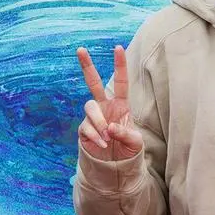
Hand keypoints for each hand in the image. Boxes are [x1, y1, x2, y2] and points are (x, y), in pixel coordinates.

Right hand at [76, 45, 143, 161]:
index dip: (119, 65)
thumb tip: (109, 127)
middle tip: (80, 49)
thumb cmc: (129, 150)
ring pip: (89, 107)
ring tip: (108, 137)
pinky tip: (103, 144)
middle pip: (93, 82)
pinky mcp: (84, 129)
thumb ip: (125, 133)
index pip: (121, 82)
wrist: (116, 166)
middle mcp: (105, 107)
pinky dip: (95, 136)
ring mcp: (93, 117)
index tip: (117, 47)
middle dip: (87, 66)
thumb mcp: (135, 142)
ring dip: (99, 121)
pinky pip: (85, 127)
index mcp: (121, 104)